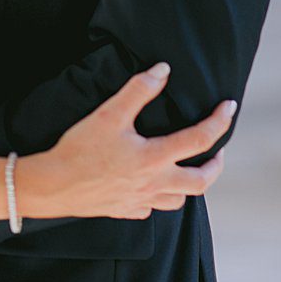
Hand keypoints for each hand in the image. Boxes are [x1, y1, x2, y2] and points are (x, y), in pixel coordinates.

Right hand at [23, 63, 232, 218]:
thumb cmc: (79, 150)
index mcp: (155, 157)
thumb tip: (163, 70)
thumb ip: (137, 91)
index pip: (200, 138)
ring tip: (184, 172)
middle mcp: (154, 182)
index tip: (228, 108)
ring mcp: (140, 200)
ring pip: (179, 200)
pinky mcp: (123, 210)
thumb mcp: (108, 115)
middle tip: (217, 153)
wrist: (52, 186)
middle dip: (215, 166)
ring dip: (188, 186)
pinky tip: (148, 190)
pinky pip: (148, 209)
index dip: (219, 121)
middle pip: (201, 181)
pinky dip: (155, 200)